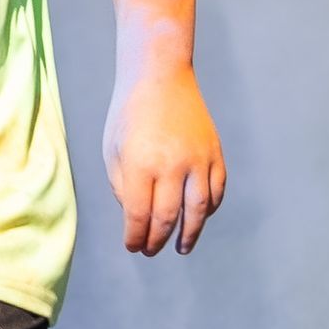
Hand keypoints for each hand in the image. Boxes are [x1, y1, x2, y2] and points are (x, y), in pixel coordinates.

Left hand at [103, 63, 226, 254]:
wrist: (160, 77)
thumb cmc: (128, 113)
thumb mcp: (112, 149)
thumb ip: (122, 186)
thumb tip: (135, 217)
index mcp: (140, 163)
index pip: (139, 215)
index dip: (135, 237)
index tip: (132, 247)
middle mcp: (172, 165)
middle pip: (168, 217)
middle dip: (156, 240)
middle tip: (150, 251)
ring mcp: (198, 159)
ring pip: (198, 210)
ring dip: (189, 234)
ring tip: (181, 248)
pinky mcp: (215, 153)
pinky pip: (216, 191)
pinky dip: (209, 210)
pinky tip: (197, 219)